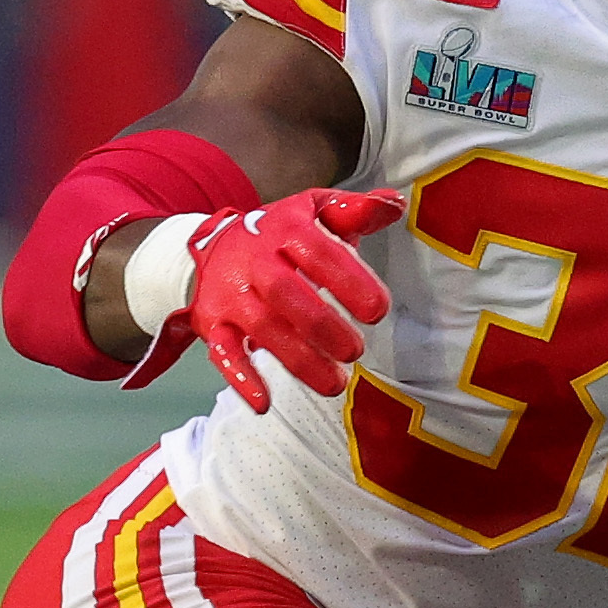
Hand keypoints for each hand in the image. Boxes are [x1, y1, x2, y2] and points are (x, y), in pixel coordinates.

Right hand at [175, 187, 403, 411]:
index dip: (349, 280)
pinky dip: (240, 379)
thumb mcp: (316, 211)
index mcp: (285, 230)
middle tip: (355, 351)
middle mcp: (254, 261)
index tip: (378, 310)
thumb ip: (355, 211)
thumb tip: (394, 204)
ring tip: (335, 383)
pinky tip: (265, 403)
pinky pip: (222, 352)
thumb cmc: (281, 233)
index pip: (317, 252)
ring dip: (298, 360)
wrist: (213, 244)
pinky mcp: (214, 323)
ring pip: (261, 328)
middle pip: (285, 293)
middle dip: (322, 326)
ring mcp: (232, 294)